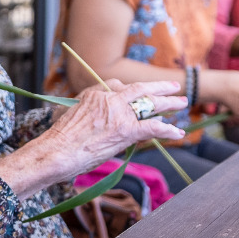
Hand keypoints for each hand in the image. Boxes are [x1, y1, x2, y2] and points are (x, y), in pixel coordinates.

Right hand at [41, 80, 187, 178]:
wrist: (56, 151)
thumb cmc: (59, 140)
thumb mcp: (71, 117)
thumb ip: (88, 114)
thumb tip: (97, 124)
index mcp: (94, 93)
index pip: (118, 85)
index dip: (132, 90)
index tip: (140, 93)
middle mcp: (108, 99)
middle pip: (139, 89)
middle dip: (159, 88)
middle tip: (173, 87)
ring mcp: (118, 114)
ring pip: (150, 103)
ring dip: (169, 103)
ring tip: (182, 103)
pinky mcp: (125, 130)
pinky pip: (153, 127)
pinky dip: (168, 129)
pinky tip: (178, 132)